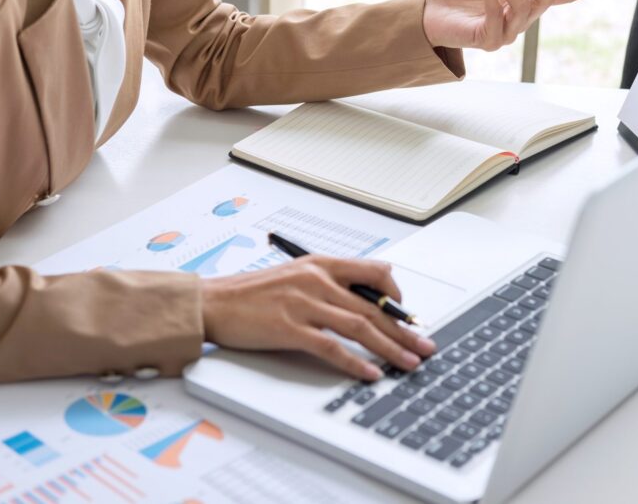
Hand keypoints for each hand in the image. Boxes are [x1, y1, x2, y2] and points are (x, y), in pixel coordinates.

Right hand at [201, 256, 435, 380]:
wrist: (213, 302)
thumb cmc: (250, 293)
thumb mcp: (294, 274)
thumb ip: (327, 281)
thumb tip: (361, 298)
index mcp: (320, 264)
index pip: (374, 273)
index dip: (396, 296)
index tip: (408, 316)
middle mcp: (316, 279)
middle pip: (373, 306)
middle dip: (404, 329)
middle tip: (424, 345)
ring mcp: (304, 303)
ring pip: (360, 326)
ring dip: (390, 348)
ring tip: (409, 363)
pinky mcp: (290, 328)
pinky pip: (332, 347)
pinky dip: (355, 362)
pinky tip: (370, 373)